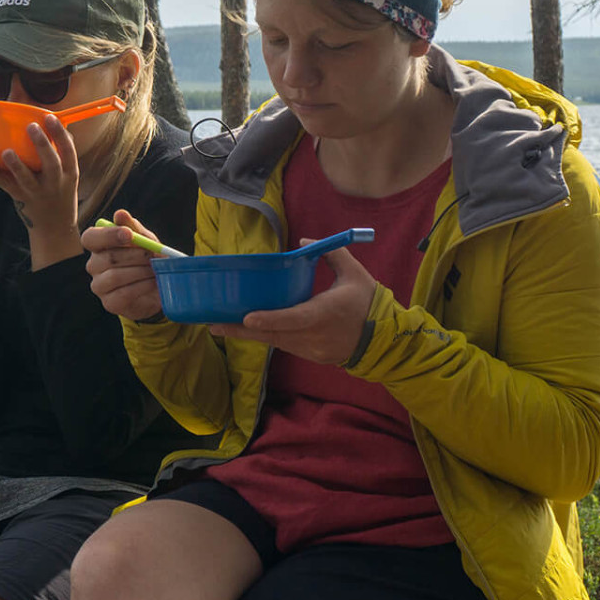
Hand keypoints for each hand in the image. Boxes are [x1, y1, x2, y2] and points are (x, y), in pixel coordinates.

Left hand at [0, 113, 81, 269]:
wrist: (55, 228)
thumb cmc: (60, 195)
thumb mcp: (67, 177)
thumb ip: (61, 155)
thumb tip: (56, 125)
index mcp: (69, 173)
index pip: (69, 151)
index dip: (60, 134)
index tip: (50, 118)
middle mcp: (55, 183)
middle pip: (50, 162)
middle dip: (41, 145)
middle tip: (31, 127)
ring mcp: (38, 193)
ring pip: (27, 178)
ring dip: (16, 165)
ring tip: (6, 152)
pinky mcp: (23, 200)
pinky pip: (8, 187)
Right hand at [83, 209, 164, 321]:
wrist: (156, 287)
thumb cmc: (145, 259)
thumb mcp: (144, 241)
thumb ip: (134, 228)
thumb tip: (120, 214)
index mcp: (98, 246)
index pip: (90, 238)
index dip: (108, 235)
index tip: (129, 234)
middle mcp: (93, 265)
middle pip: (107, 258)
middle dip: (134, 255)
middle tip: (152, 255)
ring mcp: (99, 286)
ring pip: (114, 276)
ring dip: (139, 271)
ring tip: (155, 269)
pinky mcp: (109, 303)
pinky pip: (123, 293)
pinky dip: (142, 286)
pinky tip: (153, 282)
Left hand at [210, 243, 377, 364]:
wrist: (385, 339)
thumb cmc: (369, 302)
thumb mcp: (354, 274)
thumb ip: (331, 254)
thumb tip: (302, 242)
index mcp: (325, 313)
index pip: (294, 319)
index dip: (270, 319)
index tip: (247, 318)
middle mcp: (315, 335)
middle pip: (274, 335)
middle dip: (242, 331)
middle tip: (214, 324)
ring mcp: (312, 349)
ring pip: (275, 342)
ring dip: (249, 336)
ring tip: (221, 327)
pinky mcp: (312, 356)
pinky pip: (285, 345)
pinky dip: (267, 337)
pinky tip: (247, 331)